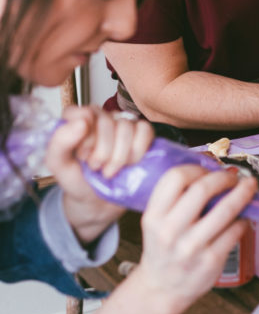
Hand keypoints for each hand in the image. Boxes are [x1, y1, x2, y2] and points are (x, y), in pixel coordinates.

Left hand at [45, 106, 153, 243]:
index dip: (86, 138)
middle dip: (102, 152)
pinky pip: (145, 130)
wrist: (98, 201)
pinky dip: (137, 151)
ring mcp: (123, 122)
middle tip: (95, 167)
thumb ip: (59, 142)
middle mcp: (101, 116)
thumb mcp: (58, 166)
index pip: (84, 113)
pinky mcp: (142, 132)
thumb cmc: (78, 179)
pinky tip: (129, 163)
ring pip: (126, 128)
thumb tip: (80, 122)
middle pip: (107, 122)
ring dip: (118, 157)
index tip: (83, 156)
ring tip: (110, 171)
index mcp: (77, 118)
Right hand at [136, 165, 256, 312]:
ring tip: (248, 187)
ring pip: (225, 209)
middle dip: (223, 177)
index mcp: (154, 216)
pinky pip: (235, 230)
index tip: (207, 169)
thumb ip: (176, 197)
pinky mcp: (211, 261)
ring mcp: (191, 247)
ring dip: (242, 193)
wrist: (161, 289)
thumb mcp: (157, 221)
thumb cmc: (163, 249)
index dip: (196, 167)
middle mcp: (170, 231)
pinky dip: (243, 219)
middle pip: (202, 188)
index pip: (175, 177)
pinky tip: (243, 217)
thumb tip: (210, 168)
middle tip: (232, 176)